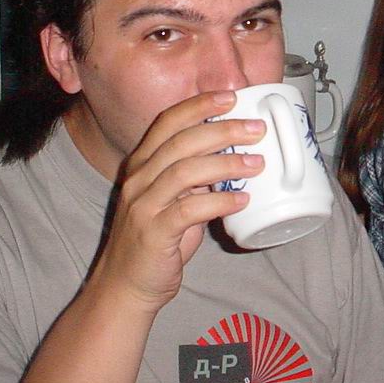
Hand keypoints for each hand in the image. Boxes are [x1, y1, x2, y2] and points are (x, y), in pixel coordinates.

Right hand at [86, 91, 264, 313]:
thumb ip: (196, 178)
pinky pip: (189, 210)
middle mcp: (139, 178)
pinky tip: (241, 199)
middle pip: (181, 141)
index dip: (199, 106)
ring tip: (257, 163)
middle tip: (256, 129)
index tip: (231, 97)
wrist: (126, 286)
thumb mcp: (174, 199)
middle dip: (222, 130)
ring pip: (185, 171)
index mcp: (143, 164)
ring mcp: (143, 205)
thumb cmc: (156, 240)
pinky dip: (219, 202)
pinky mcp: (153, 232)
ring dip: (226, 163)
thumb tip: (234, 157)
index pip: (168, 122)